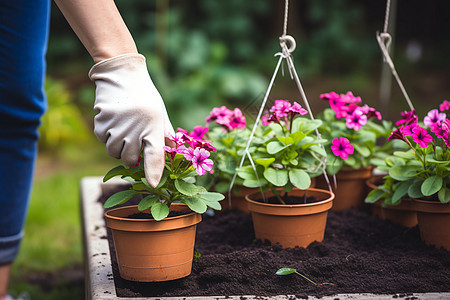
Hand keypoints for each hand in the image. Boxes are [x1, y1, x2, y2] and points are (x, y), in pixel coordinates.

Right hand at [89, 53, 173, 186]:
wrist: (122, 74)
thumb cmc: (145, 96)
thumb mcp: (160, 113)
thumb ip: (165, 135)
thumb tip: (173, 154)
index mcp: (153, 127)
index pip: (155, 157)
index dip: (154, 173)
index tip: (153, 185)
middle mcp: (135, 129)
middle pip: (130, 160)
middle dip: (132, 157)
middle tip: (134, 143)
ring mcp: (117, 127)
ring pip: (114, 153)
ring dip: (118, 147)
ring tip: (124, 131)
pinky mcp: (101, 123)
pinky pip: (103, 140)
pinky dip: (107, 136)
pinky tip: (113, 121)